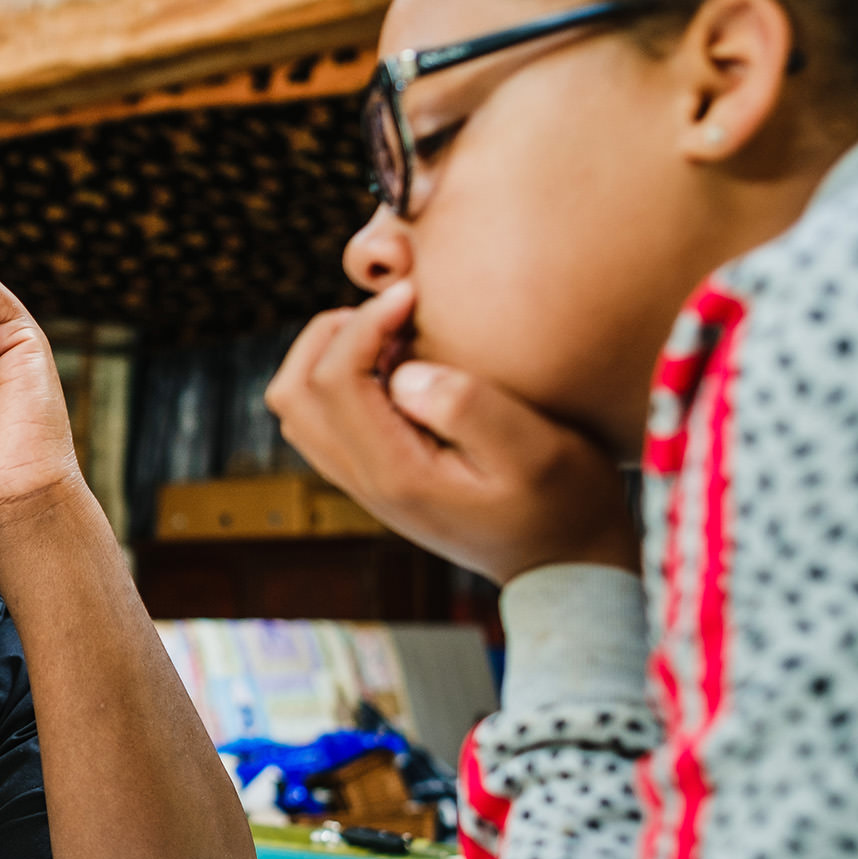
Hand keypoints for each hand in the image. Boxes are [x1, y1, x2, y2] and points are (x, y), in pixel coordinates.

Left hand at [264, 281, 637, 584]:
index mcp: (395, 473)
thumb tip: (403, 372)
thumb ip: (469, 407)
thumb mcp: (537, 449)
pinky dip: (341, 382)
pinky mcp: (376, 480)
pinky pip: (323, 424)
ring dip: (329, 358)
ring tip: (390, 333)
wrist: (565, 565)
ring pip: (297, 411)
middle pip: (292, 395)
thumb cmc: (563, 502)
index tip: (411, 293)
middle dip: (329, 335)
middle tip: (389, 310)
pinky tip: (398, 366)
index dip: (363, 323)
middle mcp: (365, 482)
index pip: (333, 382)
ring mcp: (364, 484)